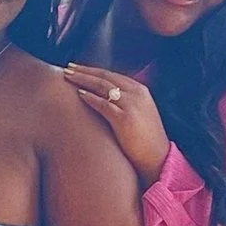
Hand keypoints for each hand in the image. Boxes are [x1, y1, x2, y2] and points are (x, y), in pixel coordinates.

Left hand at [65, 65, 169, 185]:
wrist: (158, 157)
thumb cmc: (145, 139)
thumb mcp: (139, 113)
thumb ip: (125, 102)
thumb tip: (105, 97)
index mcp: (140, 90)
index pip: (112, 75)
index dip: (93, 70)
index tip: (77, 68)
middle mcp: (136, 93)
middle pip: (105, 77)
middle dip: (84, 71)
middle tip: (67, 69)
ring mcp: (131, 105)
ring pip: (102, 86)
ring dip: (83, 80)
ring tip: (67, 77)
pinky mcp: (124, 118)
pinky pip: (103, 104)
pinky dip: (90, 98)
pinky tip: (79, 94)